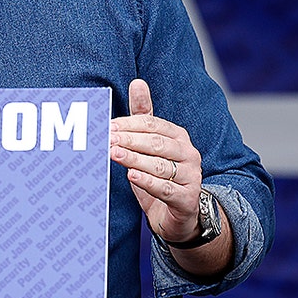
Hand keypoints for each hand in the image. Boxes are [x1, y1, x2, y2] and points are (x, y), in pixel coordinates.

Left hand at [109, 79, 201, 243]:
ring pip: (160, 165)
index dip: (129, 124)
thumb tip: (137, 82)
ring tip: (113, 154)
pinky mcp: (187, 199)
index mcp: (178, 136)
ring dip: (134, 159)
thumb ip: (143, 116)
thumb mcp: (150, 145)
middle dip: (129, 140)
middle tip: (106, 139)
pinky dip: (148, 182)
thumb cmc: (160, 175)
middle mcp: (189, 154)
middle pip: (156, 143)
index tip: (106, 126)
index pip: (153, 124)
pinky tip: (131, 176)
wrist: (178, 215)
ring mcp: (191, 177)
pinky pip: (166, 189)